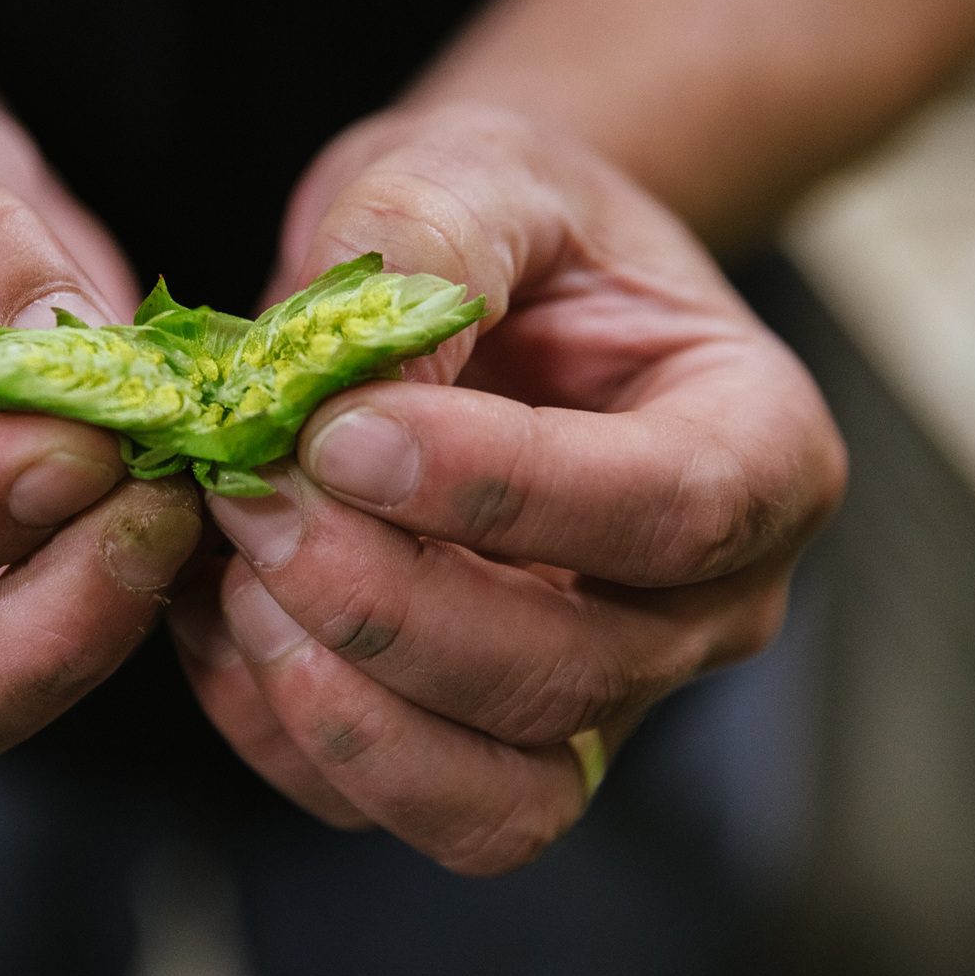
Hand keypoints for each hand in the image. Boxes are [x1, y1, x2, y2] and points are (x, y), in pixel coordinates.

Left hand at [170, 104, 845, 872]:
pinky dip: (282, 732)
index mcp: (756, 448)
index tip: (340, 435)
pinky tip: (218, 610)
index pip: (668, 510)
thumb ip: (429, 241)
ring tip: (235, 569)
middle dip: (386, 602)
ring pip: (492, 798)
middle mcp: (698, 605)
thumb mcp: (480, 170)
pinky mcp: (477, 745)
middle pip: (569, 675)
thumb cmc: (508, 225)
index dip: (499, 489)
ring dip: (339, 701)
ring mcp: (591, 694)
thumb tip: (349, 385)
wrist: (478, 289)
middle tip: (253, 494)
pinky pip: (388, 805)